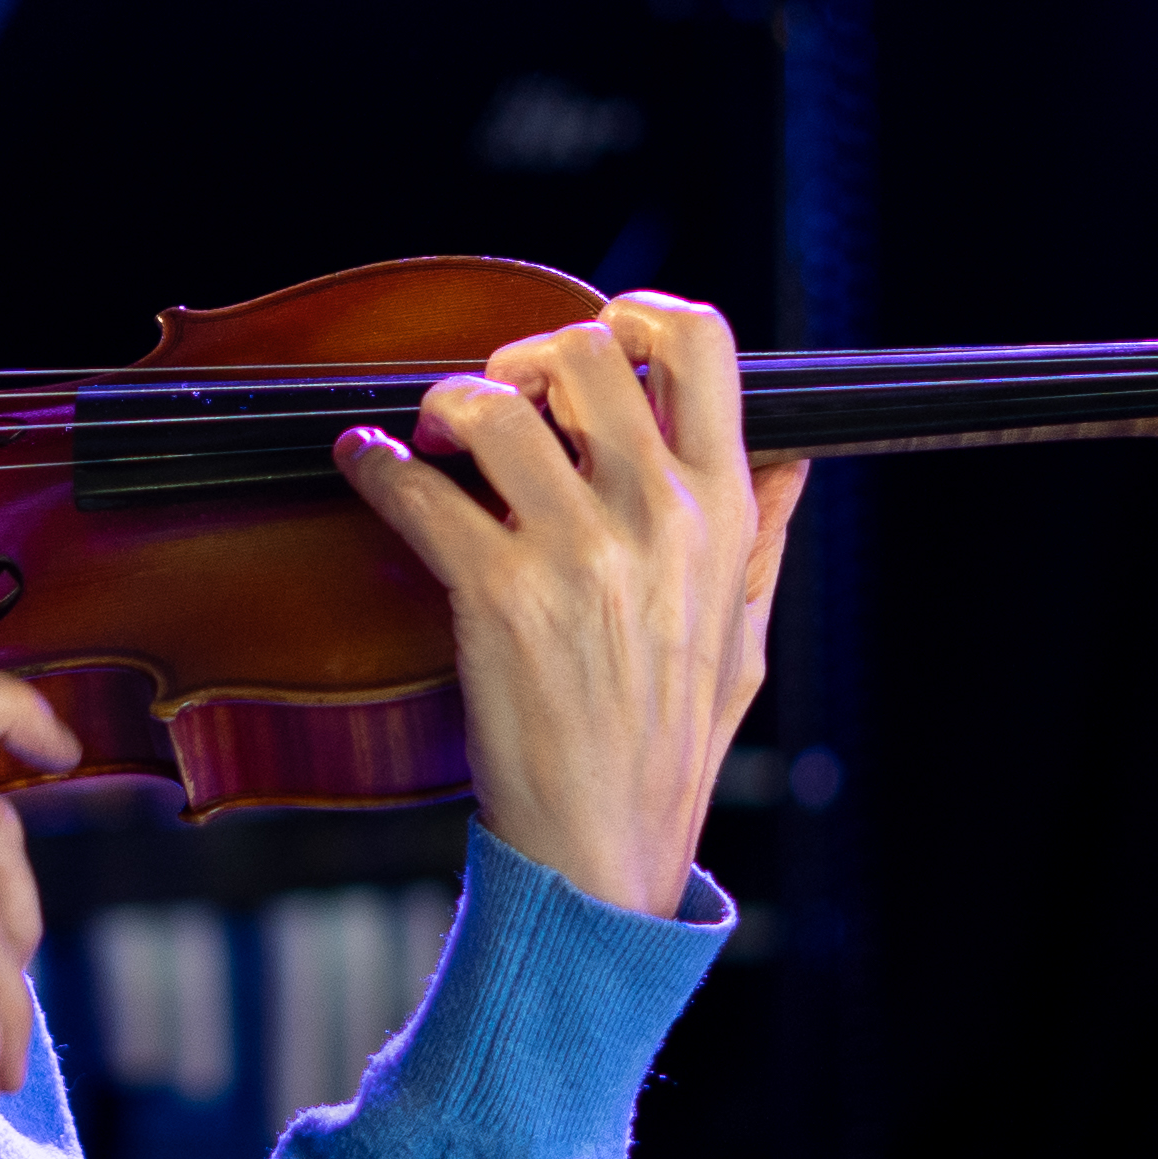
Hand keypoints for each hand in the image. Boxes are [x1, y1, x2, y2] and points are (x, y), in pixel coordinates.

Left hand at [332, 293, 804, 921]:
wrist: (604, 845)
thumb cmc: (668, 746)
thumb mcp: (747, 634)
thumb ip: (763, 536)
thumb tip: (792, 456)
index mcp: (723, 512)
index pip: (703, 346)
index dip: (636, 314)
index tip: (591, 334)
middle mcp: (656, 516)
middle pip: (585, 351)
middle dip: (523, 356)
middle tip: (495, 399)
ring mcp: (577, 552)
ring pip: (497, 405)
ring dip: (446, 403)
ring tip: (434, 439)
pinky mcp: (498, 595)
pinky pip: (419, 490)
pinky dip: (375, 466)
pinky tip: (365, 466)